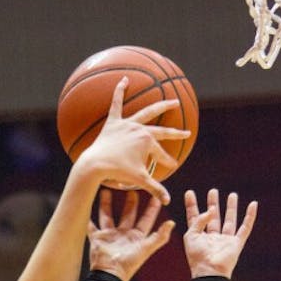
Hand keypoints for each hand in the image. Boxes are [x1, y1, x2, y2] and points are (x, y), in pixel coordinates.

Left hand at [76, 77, 190, 203]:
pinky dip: (120, 91)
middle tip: (186, 132)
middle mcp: (140, 130)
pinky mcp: (113, 121)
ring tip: (173, 102)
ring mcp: (127, 124)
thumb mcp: (138, 180)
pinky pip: (116, 103)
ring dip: (161, 106)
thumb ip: (154, 189)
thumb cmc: (116, 173)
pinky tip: (124, 79)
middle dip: (175, 133)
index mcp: (148, 142)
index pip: (162, 155)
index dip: (167, 163)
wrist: (95, 165)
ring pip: (147, 112)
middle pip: (162, 131)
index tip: (173, 166)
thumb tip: (168, 201)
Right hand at [88, 189, 173, 280]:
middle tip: (131, 188)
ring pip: (108, 216)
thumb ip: (160, 236)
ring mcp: (110, 236)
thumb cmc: (129, 263)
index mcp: (137, 237)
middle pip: (128, 214)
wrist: (109, 274)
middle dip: (130, 202)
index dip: (152, 208)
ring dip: (107, 204)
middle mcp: (124, 234)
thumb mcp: (146, 249)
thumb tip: (172, 223)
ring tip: (106, 190)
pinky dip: (88, 220)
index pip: (146, 219)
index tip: (156, 195)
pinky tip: (85, 209)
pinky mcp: (98, 239)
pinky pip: (92, 227)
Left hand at [183, 188, 257, 277]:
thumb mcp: (190, 236)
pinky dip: (250, 216)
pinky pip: (245, 227)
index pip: (194, 218)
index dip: (192, 206)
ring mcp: (225, 240)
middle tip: (213, 191)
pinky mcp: (236, 243)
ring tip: (232, 194)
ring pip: (229, 220)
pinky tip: (253, 205)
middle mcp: (212, 238)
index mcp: (198, 237)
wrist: (209, 272)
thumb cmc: (197, 257)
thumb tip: (210, 210)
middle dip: (212, 204)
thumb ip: (198, 221)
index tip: (189, 193)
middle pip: (213, 217)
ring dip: (230, 208)